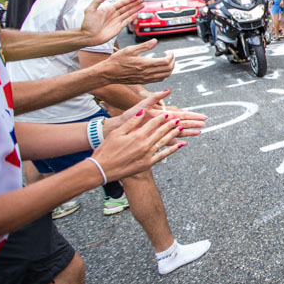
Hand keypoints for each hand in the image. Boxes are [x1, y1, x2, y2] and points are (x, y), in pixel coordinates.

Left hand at [81, 0, 143, 44]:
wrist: (88, 36)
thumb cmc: (87, 24)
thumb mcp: (90, 10)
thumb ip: (97, 1)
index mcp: (108, 9)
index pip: (121, 3)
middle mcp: (114, 14)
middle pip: (127, 7)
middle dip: (135, 3)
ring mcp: (117, 21)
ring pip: (129, 13)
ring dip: (136, 9)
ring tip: (143, 5)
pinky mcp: (118, 28)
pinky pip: (127, 21)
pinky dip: (132, 18)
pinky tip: (137, 14)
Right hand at [92, 92, 207, 181]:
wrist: (102, 169)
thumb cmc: (107, 150)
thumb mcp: (118, 133)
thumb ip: (132, 123)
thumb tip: (143, 113)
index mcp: (137, 135)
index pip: (153, 123)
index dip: (162, 117)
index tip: (168, 113)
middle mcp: (145, 144)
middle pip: (161, 131)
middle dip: (171, 124)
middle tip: (179, 118)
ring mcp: (147, 155)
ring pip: (164, 142)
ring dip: (174, 134)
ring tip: (181, 128)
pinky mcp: (147, 163)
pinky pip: (163, 155)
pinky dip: (172, 149)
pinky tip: (180, 145)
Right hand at [99, 40, 174, 84]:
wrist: (108, 73)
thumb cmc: (117, 61)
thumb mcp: (130, 49)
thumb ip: (144, 46)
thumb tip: (155, 41)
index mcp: (145, 64)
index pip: (165, 62)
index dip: (171, 56)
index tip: (169, 52)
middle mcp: (147, 73)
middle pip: (168, 69)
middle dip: (173, 62)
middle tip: (171, 56)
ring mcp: (145, 79)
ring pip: (165, 76)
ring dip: (170, 69)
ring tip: (168, 61)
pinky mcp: (143, 81)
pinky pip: (158, 80)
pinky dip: (164, 74)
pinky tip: (161, 68)